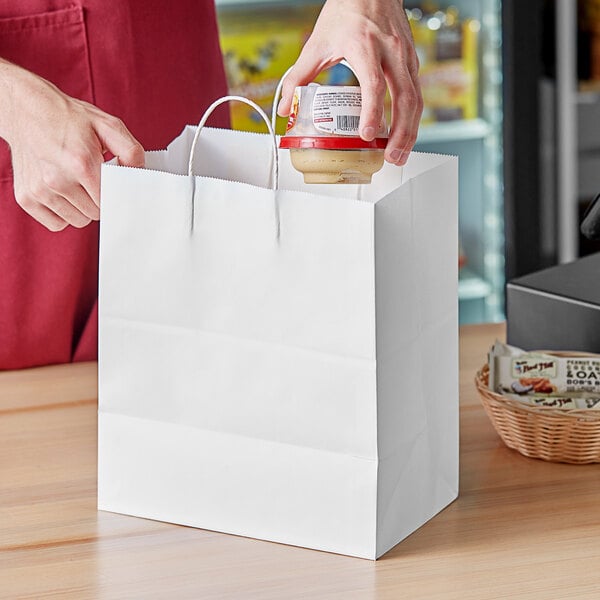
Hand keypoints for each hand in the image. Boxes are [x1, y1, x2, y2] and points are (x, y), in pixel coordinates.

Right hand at [0, 60, 144, 230]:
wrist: (26, 109)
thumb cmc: (68, 118)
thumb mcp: (107, 125)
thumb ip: (130, 150)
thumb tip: (140, 174)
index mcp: (81, 163)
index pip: (111, 201)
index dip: (116, 196)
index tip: (116, 189)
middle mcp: (57, 180)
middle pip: (96, 214)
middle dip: (100, 200)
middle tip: (92, 180)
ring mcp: (39, 191)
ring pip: (78, 221)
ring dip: (82, 208)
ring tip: (76, 184)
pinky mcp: (26, 198)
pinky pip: (57, 223)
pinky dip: (63, 213)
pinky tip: (62, 193)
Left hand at [277, 0, 421, 165]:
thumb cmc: (347, 11)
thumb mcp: (317, 42)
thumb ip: (298, 76)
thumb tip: (286, 107)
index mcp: (365, 46)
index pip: (374, 84)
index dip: (373, 112)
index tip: (367, 134)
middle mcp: (391, 52)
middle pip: (404, 98)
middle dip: (401, 133)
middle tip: (390, 157)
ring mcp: (406, 58)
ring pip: (416, 99)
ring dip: (410, 131)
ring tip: (398, 155)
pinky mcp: (412, 62)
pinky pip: (417, 94)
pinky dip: (412, 119)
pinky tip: (404, 135)